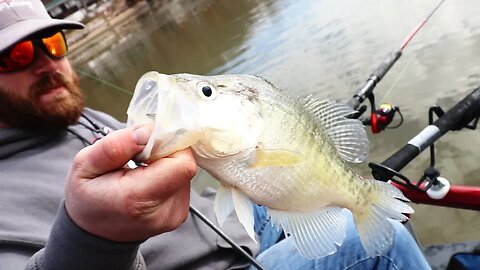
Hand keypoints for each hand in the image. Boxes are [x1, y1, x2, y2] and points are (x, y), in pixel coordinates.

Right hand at [64, 125, 196, 241]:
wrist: (94, 232)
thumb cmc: (88, 197)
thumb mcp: (84, 165)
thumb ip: (116, 146)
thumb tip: (148, 131)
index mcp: (138, 199)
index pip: (182, 163)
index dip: (169, 143)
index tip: (147, 141)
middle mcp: (164, 211)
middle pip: (185, 164)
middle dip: (165, 150)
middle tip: (139, 155)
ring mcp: (175, 214)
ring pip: (184, 170)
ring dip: (166, 162)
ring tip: (141, 169)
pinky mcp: (180, 212)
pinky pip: (182, 181)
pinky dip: (168, 173)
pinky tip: (148, 178)